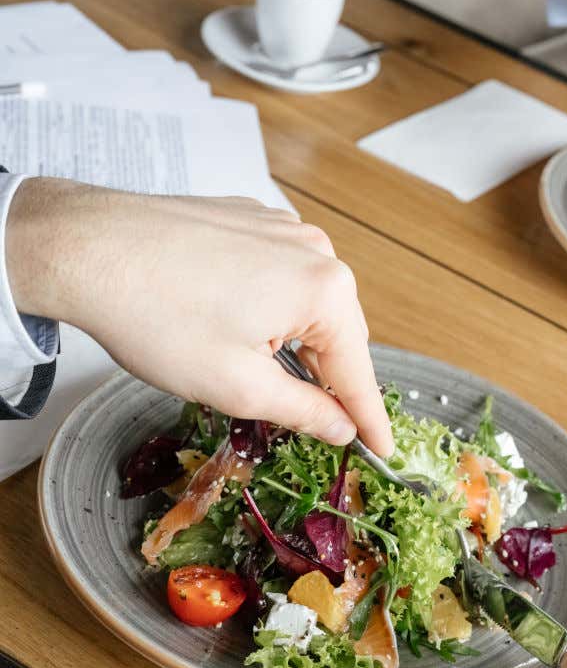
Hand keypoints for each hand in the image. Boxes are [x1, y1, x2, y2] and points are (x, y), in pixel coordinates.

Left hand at [6, 177, 394, 455]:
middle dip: (322, 376)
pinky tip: (225, 320)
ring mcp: (283, 229)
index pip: (358, 373)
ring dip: (289, 339)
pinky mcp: (250, 219)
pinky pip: (278, 274)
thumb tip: (338, 426)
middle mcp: (315, 250)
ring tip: (242, 361)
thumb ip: (303, 411)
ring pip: (306, 303)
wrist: (83, 247)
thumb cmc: (155, 314)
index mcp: (324, 290)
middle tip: (301, 417)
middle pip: (336, 334)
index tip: (382, 449)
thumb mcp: (237, 387)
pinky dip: (266, 304)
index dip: (369, 420)